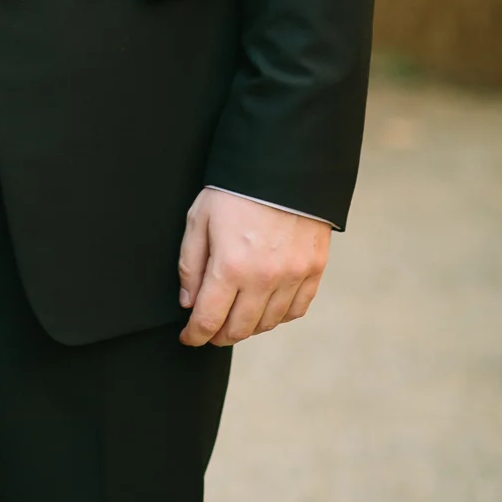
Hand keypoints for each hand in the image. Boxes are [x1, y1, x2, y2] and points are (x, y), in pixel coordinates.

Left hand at [178, 187, 330, 346]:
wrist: (284, 164)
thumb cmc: (235, 189)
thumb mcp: (199, 218)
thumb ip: (190, 263)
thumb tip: (188, 301)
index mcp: (231, 267)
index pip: (209, 319)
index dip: (194, 335)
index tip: (188, 337)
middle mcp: (264, 279)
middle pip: (239, 329)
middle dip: (218, 335)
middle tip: (209, 331)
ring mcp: (292, 276)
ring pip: (268, 323)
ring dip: (248, 327)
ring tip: (235, 319)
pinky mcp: (313, 270)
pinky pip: (296, 310)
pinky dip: (278, 316)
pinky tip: (266, 309)